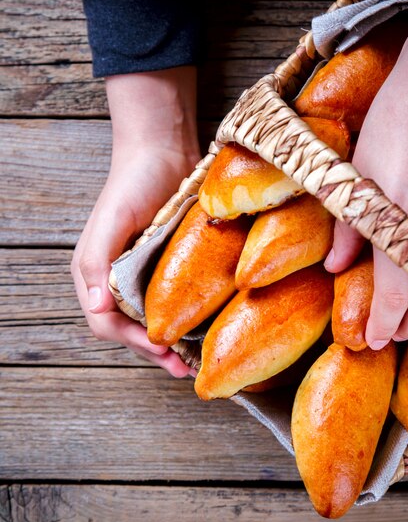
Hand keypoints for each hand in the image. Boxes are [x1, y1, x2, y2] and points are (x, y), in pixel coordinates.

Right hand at [71, 67, 200, 376]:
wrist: (165, 153)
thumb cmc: (133, 183)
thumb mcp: (113, 220)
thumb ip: (97, 263)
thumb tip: (94, 307)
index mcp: (95, 273)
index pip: (107, 323)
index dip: (133, 342)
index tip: (163, 352)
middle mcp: (116, 279)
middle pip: (130, 329)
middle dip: (154, 352)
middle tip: (182, 369)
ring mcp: (143, 274)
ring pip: (151, 320)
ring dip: (168, 343)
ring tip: (190, 361)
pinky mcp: (167, 267)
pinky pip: (170, 301)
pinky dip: (180, 320)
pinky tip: (198, 331)